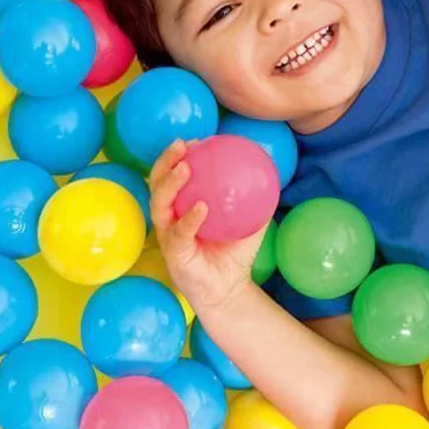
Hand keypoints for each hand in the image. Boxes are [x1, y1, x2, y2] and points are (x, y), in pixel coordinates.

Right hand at [149, 140, 269, 313]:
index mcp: (183, 206)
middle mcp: (170, 218)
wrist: (230, 288)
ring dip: (171, 184)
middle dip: (165, 161)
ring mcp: (168, 236)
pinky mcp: (173, 255)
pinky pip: (179, 233)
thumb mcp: (250, 219)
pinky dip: (190, 218)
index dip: (178, 156)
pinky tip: (202, 206)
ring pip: (159, 205)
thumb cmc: (235, 252)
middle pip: (157, 184)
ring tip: (185, 168)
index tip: (195, 140)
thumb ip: (257, 196)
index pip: (174, 176)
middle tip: (181, 145)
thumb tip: (271, 168)